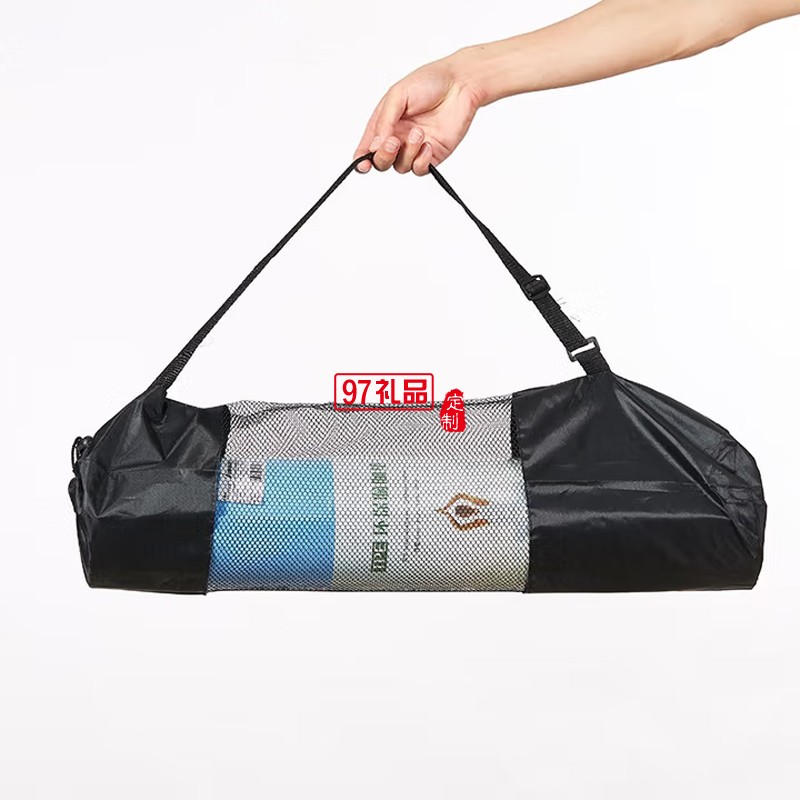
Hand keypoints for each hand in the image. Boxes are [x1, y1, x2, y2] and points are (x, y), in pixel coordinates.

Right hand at [353, 51, 483, 175]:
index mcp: (384, 124)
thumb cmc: (429, 82)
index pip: (367, 148)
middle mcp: (397, 138)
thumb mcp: (398, 95)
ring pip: (400, 167)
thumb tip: (374, 146)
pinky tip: (429, 145)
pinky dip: (421, 161)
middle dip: (384, 156)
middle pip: (381, 162)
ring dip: (407, 153)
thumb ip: (384, 121)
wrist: (460, 84)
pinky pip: (420, 170)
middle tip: (393, 141)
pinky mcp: (432, 155)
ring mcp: (414, 149)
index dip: (362, 160)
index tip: (363, 164)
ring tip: (419, 132)